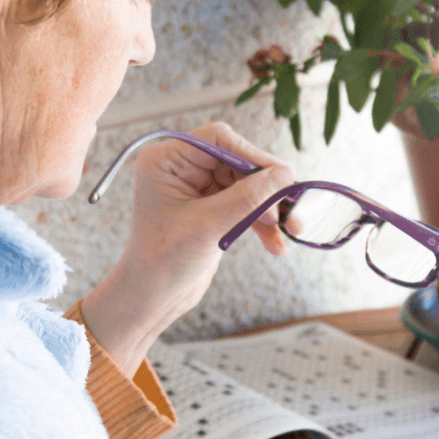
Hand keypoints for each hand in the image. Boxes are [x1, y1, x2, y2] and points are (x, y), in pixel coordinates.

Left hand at [81, 123, 294, 374]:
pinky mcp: (212, 209)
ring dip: (268, 209)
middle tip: (287, 211)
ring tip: (287, 232)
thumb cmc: (164, 261)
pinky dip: (261, 223)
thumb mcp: (209, 226)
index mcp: (167, 160)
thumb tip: (285, 173)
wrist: (152, 299)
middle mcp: (182, 168)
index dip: (253, 156)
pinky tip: (275, 244)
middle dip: (265, 189)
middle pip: (239, 162)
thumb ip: (248, 197)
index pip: (220, 139)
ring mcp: (198, 188)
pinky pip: (246, 205)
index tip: (281, 176)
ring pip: (247, 186)